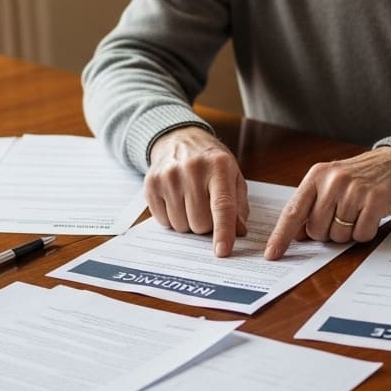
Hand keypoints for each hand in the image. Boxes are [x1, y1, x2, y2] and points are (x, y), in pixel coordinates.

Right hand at [146, 126, 248, 257]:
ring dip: (189, 223)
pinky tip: (177, 200)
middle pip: (200, 222)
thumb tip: (239, 232)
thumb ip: (239, 205)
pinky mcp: (151, 184)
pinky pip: (163, 221)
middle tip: (207, 209)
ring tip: (191, 202)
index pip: (222, 206)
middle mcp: (192, 170)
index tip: (223, 251)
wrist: (180, 139)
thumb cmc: (212, 162)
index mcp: (218, 167)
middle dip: (206, 226)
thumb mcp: (233, 176)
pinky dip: (172, 218)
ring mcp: (168, 176)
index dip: (223, 231)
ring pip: (181, 225)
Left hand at [264, 148, 390, 259]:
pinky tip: (371, 216)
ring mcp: (354, 190)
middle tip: (343, 216)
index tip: (272, 254)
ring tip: (358, 213)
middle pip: (317, 230)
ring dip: (348, 233)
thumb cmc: (361, 178)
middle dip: (328, 232)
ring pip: (339, 236)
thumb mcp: (331, 184)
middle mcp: (333, 181)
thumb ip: (312, 207)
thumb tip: (297, 235)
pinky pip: (361, 235)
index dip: (281, 236)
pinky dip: (366, 232)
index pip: (293, 211)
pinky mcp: (374, 200)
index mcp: (317, 176)